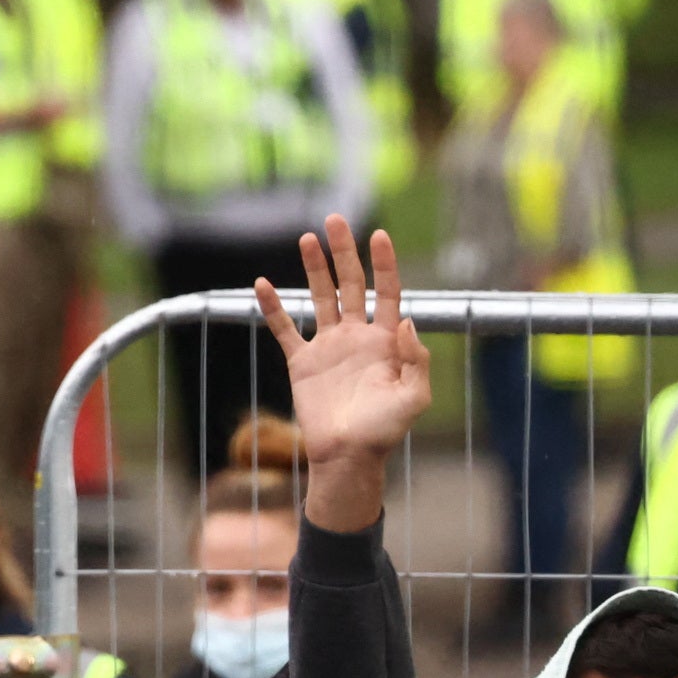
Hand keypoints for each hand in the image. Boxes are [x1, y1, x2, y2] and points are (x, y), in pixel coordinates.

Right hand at [255, 214, 425, 532]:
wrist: (347, 457)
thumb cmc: (385, 432)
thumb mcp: (414, 396)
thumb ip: (415, 358)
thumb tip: (404, 320)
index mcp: (385, 340)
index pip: (387, 291)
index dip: (384, 264)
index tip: (380, 235)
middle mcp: (357, 336)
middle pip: (351, 284)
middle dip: (344, 252)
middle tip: (336, 220)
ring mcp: (328, 347)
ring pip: (321, 297)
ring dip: (314, 268)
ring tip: (307, 238)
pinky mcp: (302, 362)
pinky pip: (285, 329)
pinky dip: (273, 308)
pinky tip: (262, 284)